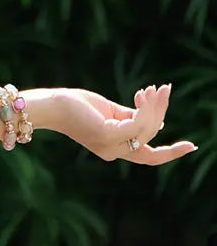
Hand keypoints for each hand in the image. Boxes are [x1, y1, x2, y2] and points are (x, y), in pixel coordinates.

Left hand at [54, 83, 196, 164]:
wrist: (53, 105)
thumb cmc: (78, 106)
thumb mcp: (112, 112)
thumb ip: (134, 118)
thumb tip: (160, 122)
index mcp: (115, 149)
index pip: (149, 156)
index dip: (171, 153)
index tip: (191, 145)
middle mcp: (114, 153)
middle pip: (152, 137)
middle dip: (161, 111)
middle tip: (163, 89)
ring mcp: (111, 147)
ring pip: (148, 129)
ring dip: (154, 105)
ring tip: (150, 88)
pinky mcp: (108, 135)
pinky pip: (139, 124)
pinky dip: (146, 108)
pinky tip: (143, 94)